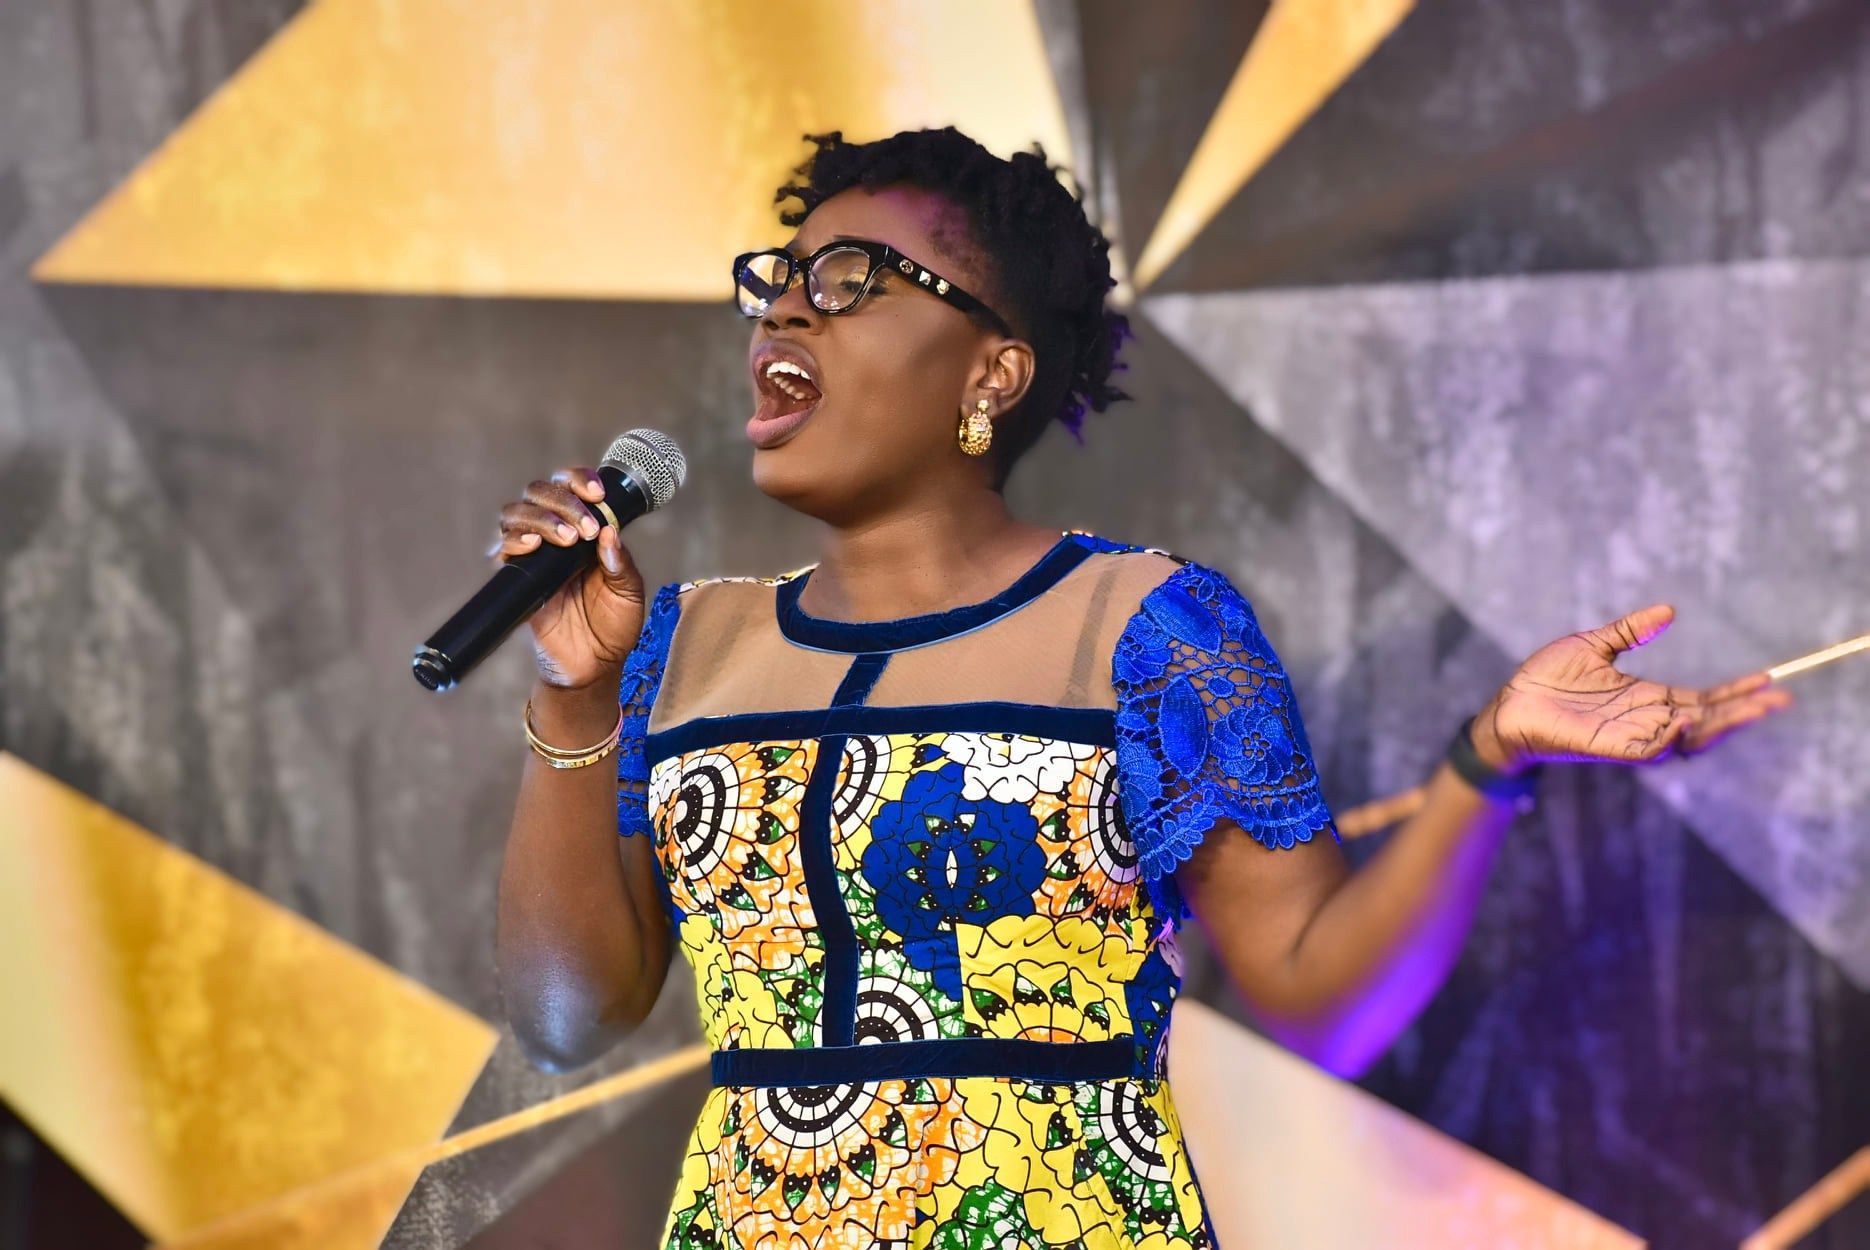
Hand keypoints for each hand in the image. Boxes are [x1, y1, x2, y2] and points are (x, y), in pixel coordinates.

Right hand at [492, 465, 646, 690]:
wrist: (594, 665)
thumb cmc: (614, 626)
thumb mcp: (629, 593)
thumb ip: (621, 564)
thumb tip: (609, 533)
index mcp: (586, 530)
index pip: (572, 487)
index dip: (579, 479)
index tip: (596, 493)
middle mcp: (556, 535)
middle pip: (540, 492)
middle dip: (562, 500)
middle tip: (585, 528)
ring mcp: (535, 555)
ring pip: (517, 513)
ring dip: (540, 517)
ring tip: (566, 539)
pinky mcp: (518, 578)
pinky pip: (503, 550)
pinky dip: (515, 541)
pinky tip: (534, 546)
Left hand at [1469, 603, 1793, 773]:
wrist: (1509, 703)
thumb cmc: (1546, 678)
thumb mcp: (1594, 644)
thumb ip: (1632, 631)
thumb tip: (1670, 611)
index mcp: (1648, 697)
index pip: (1705, 698)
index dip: (1736, 691)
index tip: (1770, 680)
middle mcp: (1647, 719)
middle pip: (1708, 721)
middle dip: (1743, 711)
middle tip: (1779, 700)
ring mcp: (1631, 736)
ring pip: (1688, 738)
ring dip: (1719, 725)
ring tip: (1750, 709)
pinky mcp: (1610, 747)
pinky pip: (1649, 749)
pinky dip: (1670, 738)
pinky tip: (1687, 720)